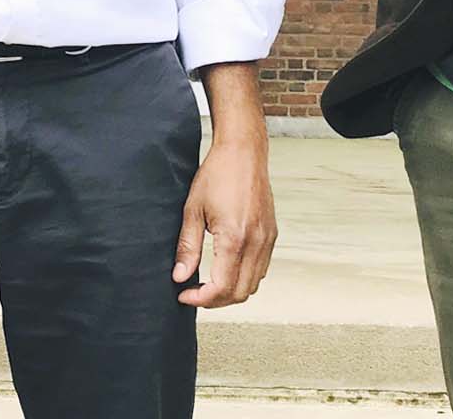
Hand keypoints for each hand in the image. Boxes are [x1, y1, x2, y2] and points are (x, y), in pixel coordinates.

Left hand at [173, 62, 276, 308]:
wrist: (244, 152)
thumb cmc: (217, 175)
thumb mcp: (192, 210)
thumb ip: (187, 247)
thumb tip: (180, 277)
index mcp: (235, 238)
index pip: (222, 287)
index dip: (201, 299)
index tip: (184, 295)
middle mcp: (256, 242)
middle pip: (240, 293)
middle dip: (215, 300)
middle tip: (193, 293)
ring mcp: (268, 239)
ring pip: (254, 284)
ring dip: (231, 291)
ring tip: (207, 283)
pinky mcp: (272, 234)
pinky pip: (261, 269)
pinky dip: (245, 278)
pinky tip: (226, 268)